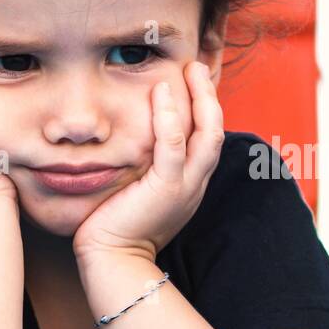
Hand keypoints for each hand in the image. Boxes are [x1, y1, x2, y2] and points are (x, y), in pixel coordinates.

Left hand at [72, 60, 223, 264]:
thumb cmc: (116, 229)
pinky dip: (170, 117)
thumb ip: (143, 170)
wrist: (113, 261)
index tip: (196, 83)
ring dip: (201, 98)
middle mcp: (195, 184)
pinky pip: (173, 146)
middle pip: (216, 131)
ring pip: (207, 134)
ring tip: (189, 70)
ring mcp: (184, 187)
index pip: (206, 139)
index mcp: (190, 185)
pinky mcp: (165, 189)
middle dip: (210, 96)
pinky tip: (161, 93)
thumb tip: (130, 144)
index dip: (206, 109)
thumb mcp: (138, 194)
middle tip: (197, 67)